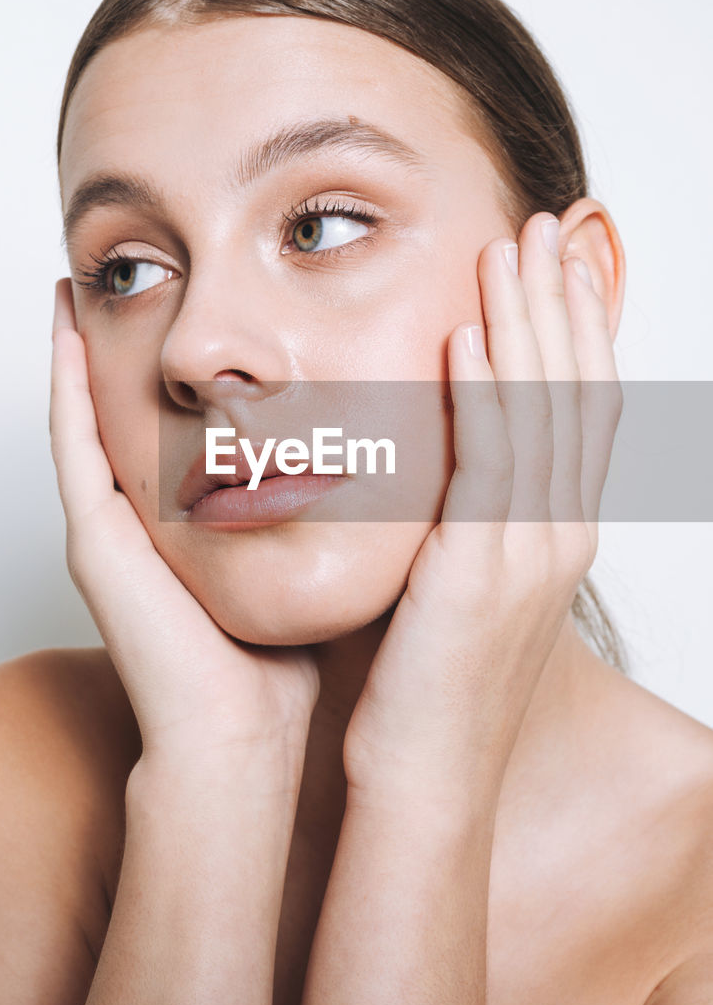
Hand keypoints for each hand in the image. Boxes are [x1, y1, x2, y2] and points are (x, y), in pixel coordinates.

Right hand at [50, 278, 318, 768]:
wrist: (244, 738)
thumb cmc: (283, 662)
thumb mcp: (311, 561)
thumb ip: (327, 508)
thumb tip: (388, 451)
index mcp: (186, 522)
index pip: (174, 422)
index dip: (173, 364)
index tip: (190, 298)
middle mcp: (139, 517)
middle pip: (122, 409)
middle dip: (120, 340)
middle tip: (126, 266)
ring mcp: (107, 528)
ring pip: (83, 412)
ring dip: (77, 344)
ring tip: (78, 279)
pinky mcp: (91, 541)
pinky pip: (70, 444)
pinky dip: (62, 381)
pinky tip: (66, 325)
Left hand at [342, 212, 622, 799]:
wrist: (424, 779)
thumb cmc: (424, 682)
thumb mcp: (454, 580)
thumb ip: (458, 512)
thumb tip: (434, 454)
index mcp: (556, 533)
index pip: (582, 409)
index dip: (576, 329)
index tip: (558, 263)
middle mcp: (561, 534)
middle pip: (577, 392)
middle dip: (562, 302)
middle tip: (546, 225)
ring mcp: (531, 553)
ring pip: (541, 413)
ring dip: (526, 323)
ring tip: (510, 249)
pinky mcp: (482, 572)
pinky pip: (491, 465)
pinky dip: (486, 394)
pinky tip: (469, 335)